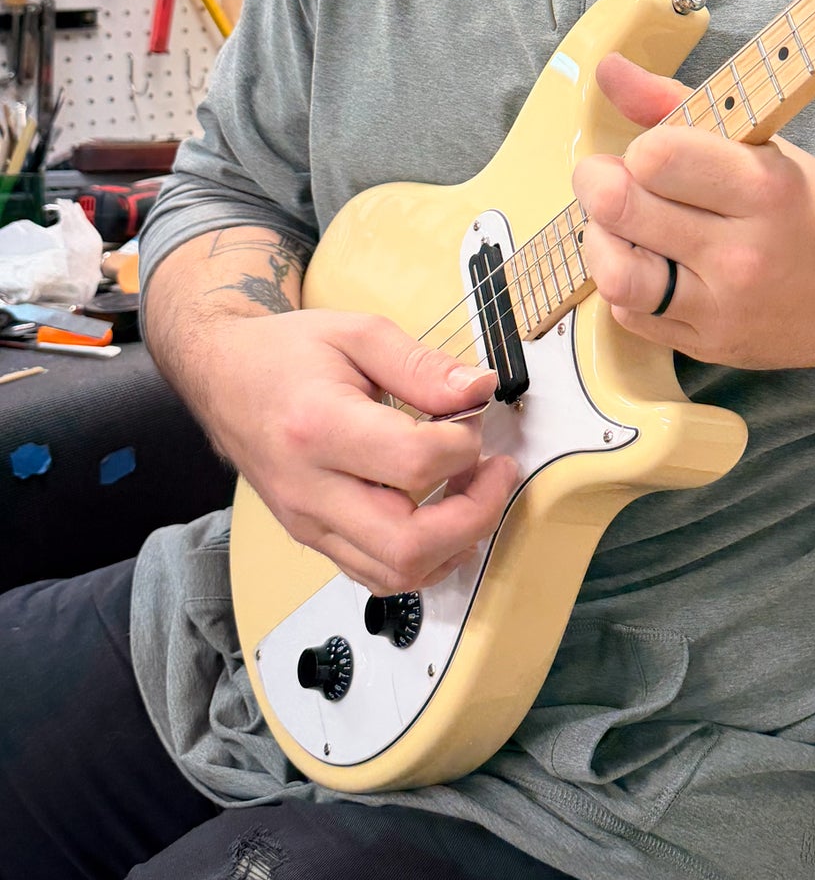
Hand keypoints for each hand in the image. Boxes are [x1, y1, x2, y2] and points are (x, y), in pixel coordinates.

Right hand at [202, 310, 513, 594]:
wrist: (224, 376)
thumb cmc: (286, 352)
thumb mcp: (359, 333)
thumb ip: (423, 365)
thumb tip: (478, 390)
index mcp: (318, 426)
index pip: (413, 465)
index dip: (464, 445)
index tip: (473, 416)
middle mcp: (309, 488)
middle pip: (407, 542)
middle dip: (475, 514)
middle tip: (497, 472)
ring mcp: (307, 522)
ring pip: (394, 573)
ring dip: (454, 543)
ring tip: (474, 493)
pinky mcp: (312, 537)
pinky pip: (375, 574)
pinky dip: (424, 559)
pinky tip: (445, 520)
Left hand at [572, 53, 814, 369]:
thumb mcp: (763, 146)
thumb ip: (677, 104)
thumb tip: (608, 70)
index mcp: (764, 188)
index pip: (656, 157)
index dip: (639, 148)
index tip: (650, 150)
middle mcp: (743, 253)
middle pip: (621, 209)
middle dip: (598, 184)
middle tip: (610, 178)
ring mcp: (724, 308)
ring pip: (615, 275)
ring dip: (601, 242)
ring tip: (621, 226)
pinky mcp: (709, 346)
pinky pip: (629, 316)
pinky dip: (625, 285)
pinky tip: (650, 263)